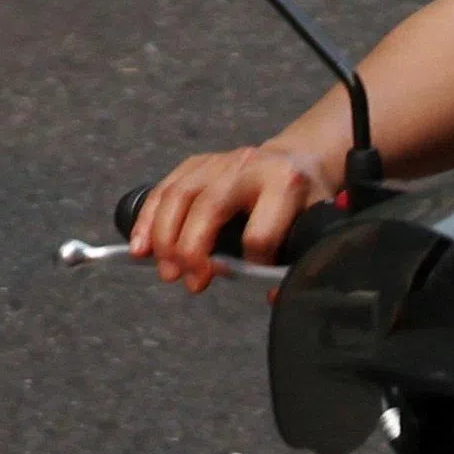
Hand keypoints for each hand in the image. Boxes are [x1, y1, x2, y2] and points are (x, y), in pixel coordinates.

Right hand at [128, 131, 344, 286]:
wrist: (295, 159)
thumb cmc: (303, 201)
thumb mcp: (313, 227)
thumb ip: (296, 260)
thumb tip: (272, 294)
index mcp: (283, 184)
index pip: (259, 233)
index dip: (251, 262)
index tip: (249, 275)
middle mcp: (248, 167)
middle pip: (210, 208)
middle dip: (192, 250)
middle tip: (189, 281)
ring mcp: (219, 162)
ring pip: (180, 196)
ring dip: (164, 237)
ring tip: (166, 272)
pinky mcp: (197, 163)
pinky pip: (164, 190)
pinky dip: (147, 220)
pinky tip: (140, 246)